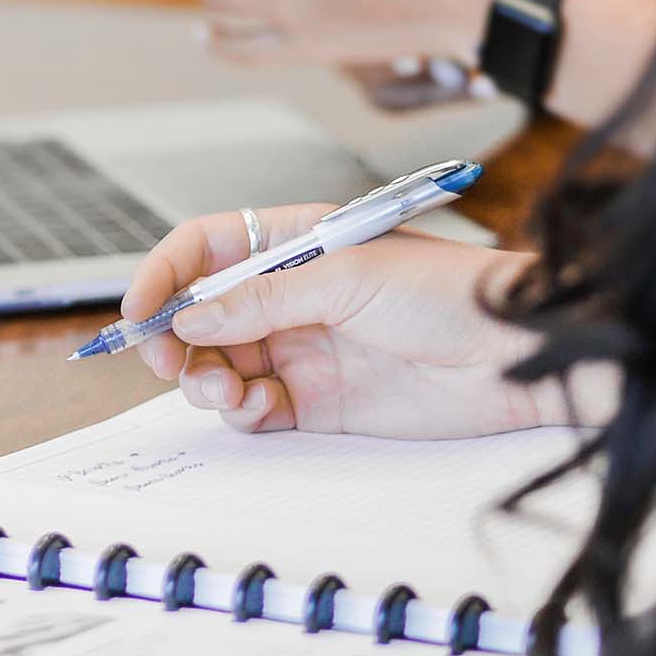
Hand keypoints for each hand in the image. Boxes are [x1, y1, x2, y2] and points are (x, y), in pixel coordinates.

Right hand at [122, 203, 556, 437]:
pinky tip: (256, 407)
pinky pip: (252, 408)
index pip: (204, 249)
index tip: (137, 311)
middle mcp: (289, 296)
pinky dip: (240, 411)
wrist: (517, 357)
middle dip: (173, 339)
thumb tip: (190, 318)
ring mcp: (300, 349)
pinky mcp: (316, 402)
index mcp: (293, 243)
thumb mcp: (347, 278)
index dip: (164, 275)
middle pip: (199, 315)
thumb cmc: (451, 292)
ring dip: (204, 379)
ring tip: (223, 389)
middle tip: (167, 362)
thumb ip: (261, 300)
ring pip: (218, 365)